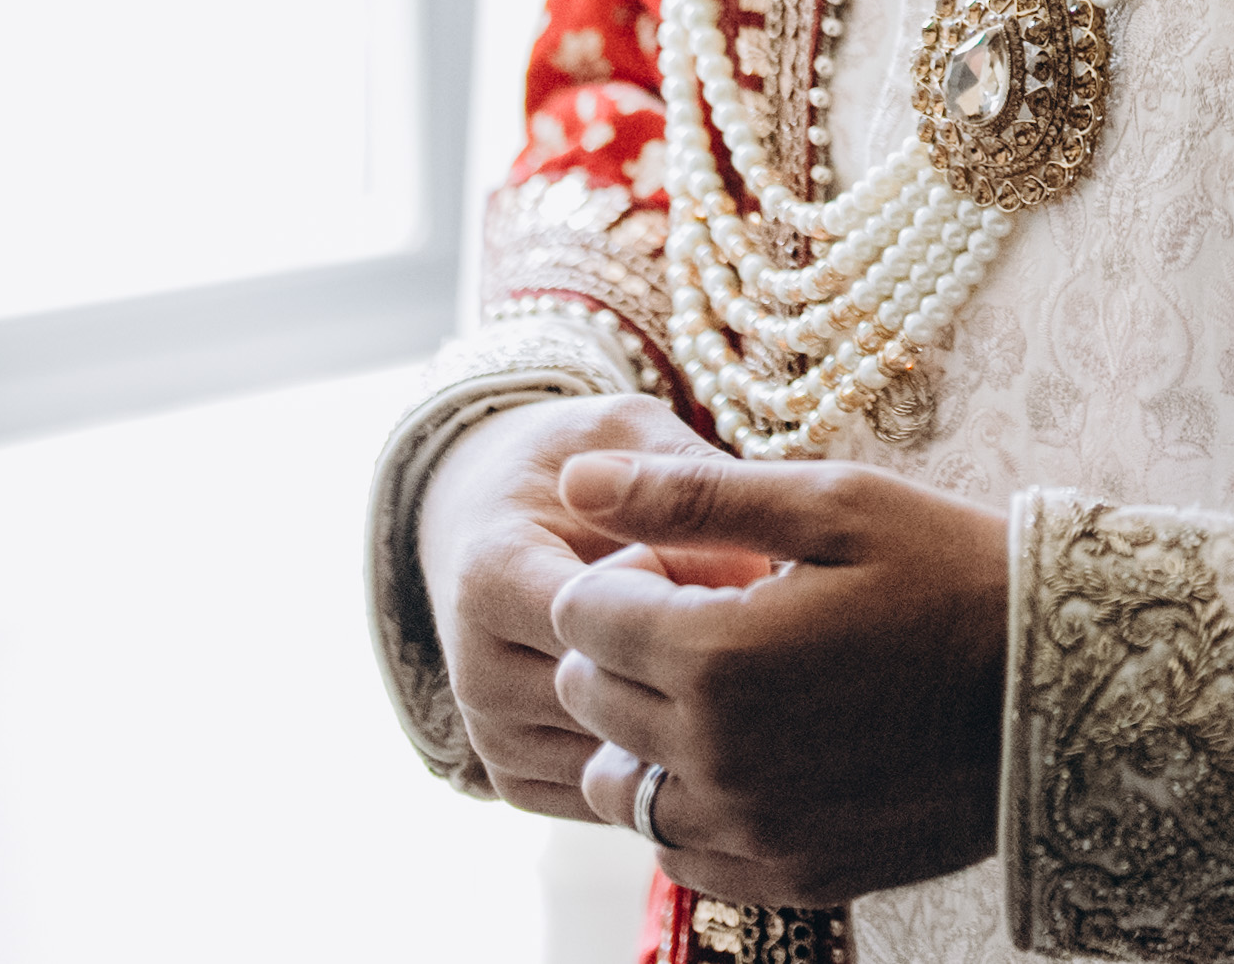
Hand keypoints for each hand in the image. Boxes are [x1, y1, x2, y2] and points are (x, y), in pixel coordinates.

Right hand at [421, 396, 764, 822]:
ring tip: (727, 667)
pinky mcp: (511, 779)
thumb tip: (757, 576)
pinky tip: (698, 715)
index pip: (609, 622)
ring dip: (683, 726)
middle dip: (696, 671)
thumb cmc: (573, 465)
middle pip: (616, 702)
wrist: (487, 516)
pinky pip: (603, 799)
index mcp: (494, 577)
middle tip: (758, 631)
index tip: (747, 566)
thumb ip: (690, 489)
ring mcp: (490, 735)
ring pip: (616, 761)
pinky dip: (658, 765)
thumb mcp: (627, 434)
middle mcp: (476, 669)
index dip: (690, 599)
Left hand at [547, 452, 1011, 905]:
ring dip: (645, 735)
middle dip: (627, 648)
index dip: (626, 574)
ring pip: (618, 787)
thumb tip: (575, 476)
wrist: (1063, 689)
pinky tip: (756, 756)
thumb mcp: (833, 506)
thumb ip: (689, 494)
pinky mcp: (788, 874)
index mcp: (718, 656)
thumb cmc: (952, 574)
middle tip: (716, 618)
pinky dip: (692, 804)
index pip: (579, 614)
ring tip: (728, 693)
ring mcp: (751, 829)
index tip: (694, 566)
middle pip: (588, 697)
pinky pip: (679, 853)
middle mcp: (717, 758)